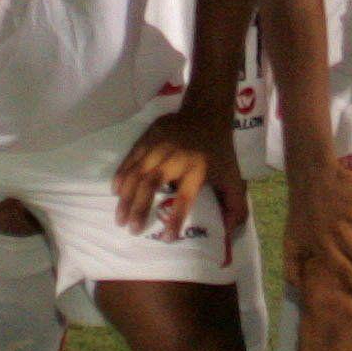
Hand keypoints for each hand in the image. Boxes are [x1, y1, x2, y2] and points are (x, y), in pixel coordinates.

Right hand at [114, 111, 228, 236]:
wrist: (206, 113)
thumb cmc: (219, 151)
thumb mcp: (233, 177)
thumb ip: (235, 206)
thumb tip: (229, 231)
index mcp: (198, 168)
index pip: (185, 197)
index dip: (176, 218)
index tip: (167, 237)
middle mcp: (176, 157)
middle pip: (152, 184)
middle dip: (140, 208)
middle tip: (133, 229)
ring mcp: (159, 145)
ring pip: (137, 172)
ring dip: (126, 197)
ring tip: (120, 218)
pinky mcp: (148, 136)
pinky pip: (131, 158)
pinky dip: (121, 175)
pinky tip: (116, 192)